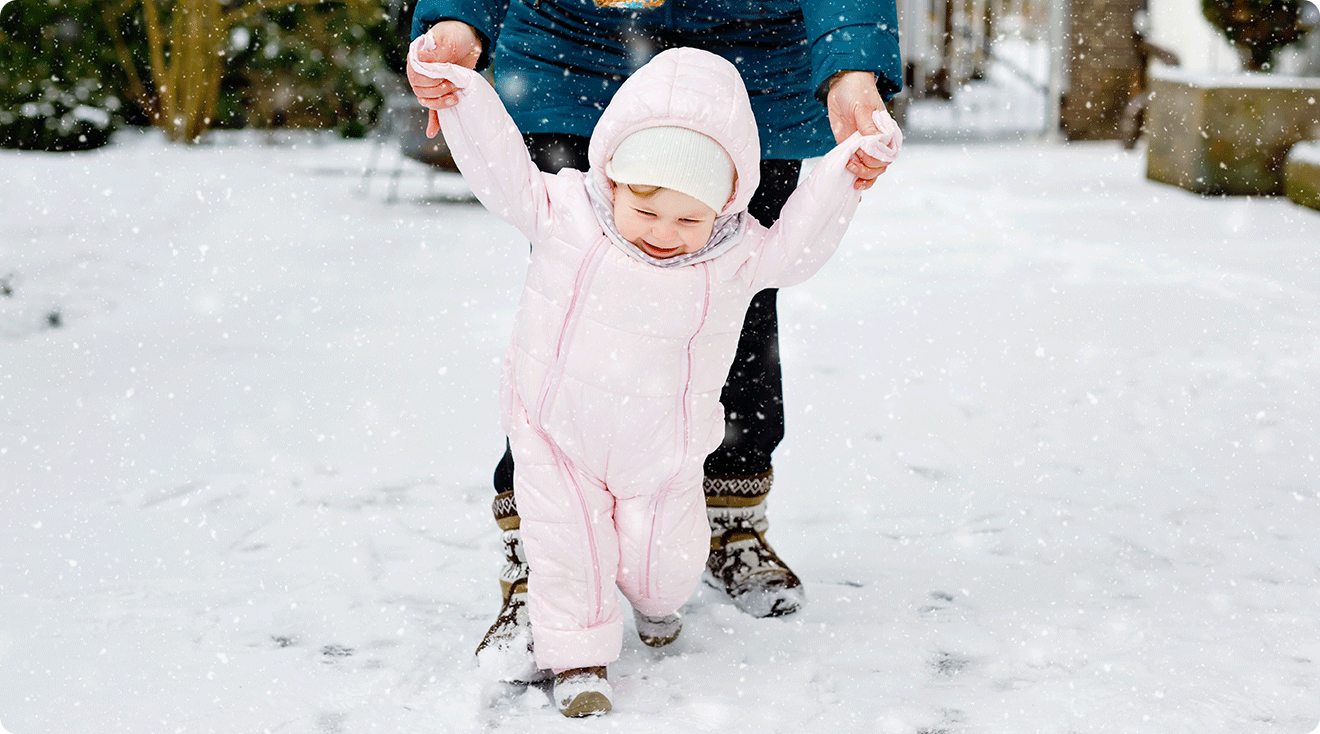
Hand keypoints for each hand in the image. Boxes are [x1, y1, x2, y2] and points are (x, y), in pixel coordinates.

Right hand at [407, 20, 481, 137]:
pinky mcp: (440, 92)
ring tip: (455, 97)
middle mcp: (420, 73)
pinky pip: (433, 109)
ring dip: (440, 103)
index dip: (431, 82)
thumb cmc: (456, 35)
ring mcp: (430, 83)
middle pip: (421, 91)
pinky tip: (432, 132)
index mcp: (416, 59)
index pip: (416, 78)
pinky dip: (434, 121)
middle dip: (438, 92)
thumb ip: (436, 52)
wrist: (468, 38)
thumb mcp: (448, 40)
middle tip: (454, 85)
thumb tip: (420, 60)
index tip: (446, 77)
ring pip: (427, 101)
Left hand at [826, 71, 890, 190]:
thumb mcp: (862, 107)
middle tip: (851, 162)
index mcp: (887, 133)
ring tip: (849, 169)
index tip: (861, 153)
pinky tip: (852, 188)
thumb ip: (869, 128)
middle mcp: (879, 143)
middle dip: (866, 170)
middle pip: (879, 167)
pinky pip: (857, 169)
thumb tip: (875, 145)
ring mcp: (865, 147)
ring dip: (861, 176)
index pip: (887, 156)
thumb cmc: (857, 91)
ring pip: (870, 172)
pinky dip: (855, 179)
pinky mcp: (852, 150)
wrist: (842, 84)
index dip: (875, 160)